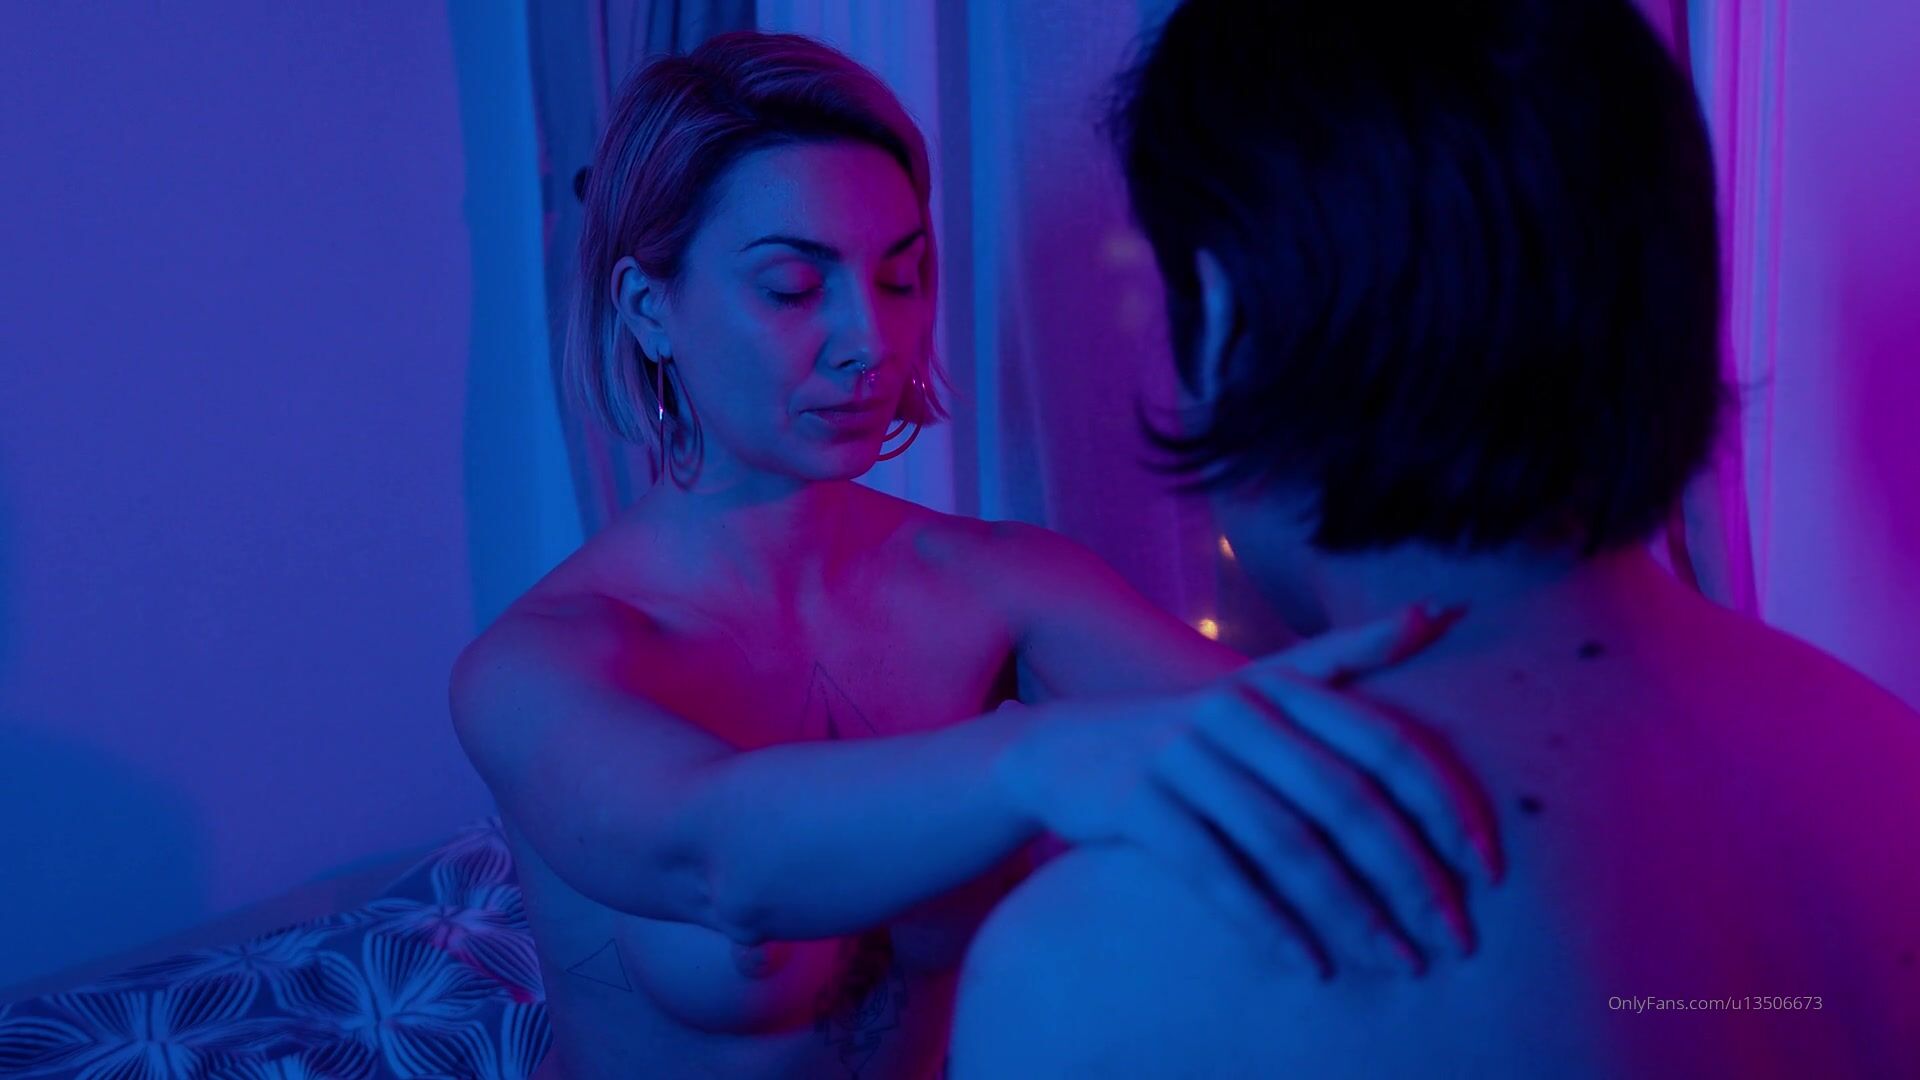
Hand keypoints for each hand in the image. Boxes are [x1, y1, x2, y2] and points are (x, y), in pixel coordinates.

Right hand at [993, 604, 1499, 977]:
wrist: (1060, 751)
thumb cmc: (1189, 732)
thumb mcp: (1262, 685)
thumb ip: (1346, 656)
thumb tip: (1441, 609)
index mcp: (1278, 683)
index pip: (1383, 742)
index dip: (1444, 804)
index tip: (1488, 867)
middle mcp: (1235, 711)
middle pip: (1344, 800)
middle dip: (1410, 876)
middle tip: (1455, 938)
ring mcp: (1183, 757)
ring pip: (1287, 845)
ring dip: (1351, 914)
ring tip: (1397, 963)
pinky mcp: (1139, 805)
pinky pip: (1217, 874)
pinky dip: (1269, 925)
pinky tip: (1311, 965)